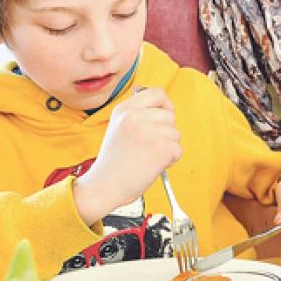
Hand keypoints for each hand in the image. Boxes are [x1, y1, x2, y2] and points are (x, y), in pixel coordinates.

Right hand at [74, 87, 182, 224]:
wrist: (103, 187)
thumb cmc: (114, 162)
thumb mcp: (118, 128)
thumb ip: (137, 115)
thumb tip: (163, 104)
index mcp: (124, 110)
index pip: (157, 93)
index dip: (165, 105)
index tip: (162, 118)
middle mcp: (134, 117)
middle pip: (170, 116)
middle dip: (165, 132)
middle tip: (147, 147)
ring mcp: (148, 131)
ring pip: (176, 134)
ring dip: (167, 148)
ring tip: (146, 158)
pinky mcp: (160, 148)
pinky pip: (178, 150)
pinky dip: (170, 161)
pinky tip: (151, 166)